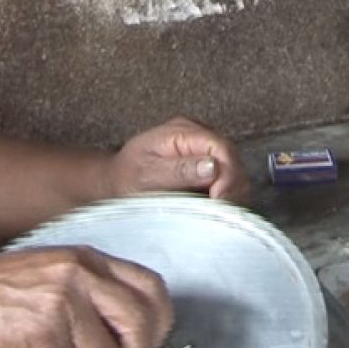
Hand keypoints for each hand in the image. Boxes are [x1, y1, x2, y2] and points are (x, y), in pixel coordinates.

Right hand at [0, 246, 171, 347]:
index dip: (159, 320)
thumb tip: (136, 324)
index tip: (148, 338)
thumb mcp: (55, 269)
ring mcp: (61, 306)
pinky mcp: (40, 336)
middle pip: (140, 325)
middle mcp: (79, 277)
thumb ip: (95, 286)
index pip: (151, 286)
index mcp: (88, 259)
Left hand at [107, 117, 249, 202]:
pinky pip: (227, 183)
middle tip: (220, 214)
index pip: (220, 147)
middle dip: (232, 188)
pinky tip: (214, 213)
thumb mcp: (146, 175)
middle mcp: (198, 137)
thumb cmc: (125, 178)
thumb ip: (179, 170)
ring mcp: (204, 152)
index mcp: (182, 131)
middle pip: (233, 160)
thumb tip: (213, 167)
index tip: (219, 200)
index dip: (227, 174)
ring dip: (231, 195)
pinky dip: (226, 199)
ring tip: (217, 216)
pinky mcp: (207, 169)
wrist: (113, 183)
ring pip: (235, 173)